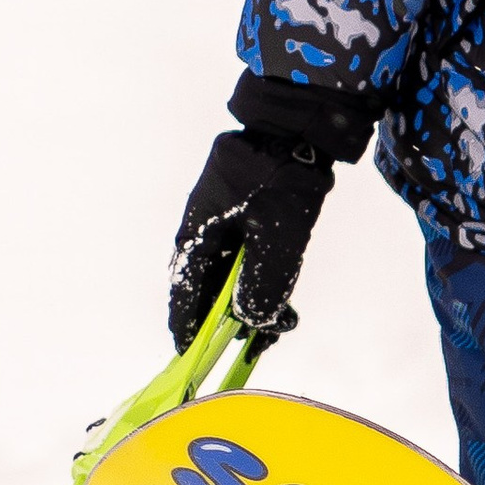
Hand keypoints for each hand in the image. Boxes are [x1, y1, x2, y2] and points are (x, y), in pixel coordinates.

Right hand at [168, 74, 381, 351]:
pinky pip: (250, 261)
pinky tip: (286, 301)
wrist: (301, 127)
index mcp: (197, 231)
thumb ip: (263, 286)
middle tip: (255, 345)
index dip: (188, 328)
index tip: (195, 357)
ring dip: (251, 304)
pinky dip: (263, 283)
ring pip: (232, 276)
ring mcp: (228, 221)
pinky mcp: (251, 217)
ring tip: (280, 326)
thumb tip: (253, 324)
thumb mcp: (276, 239)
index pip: (183, 291)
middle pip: (207, 288)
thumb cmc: (281, 178)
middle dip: (229, 322)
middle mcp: (206, 229)